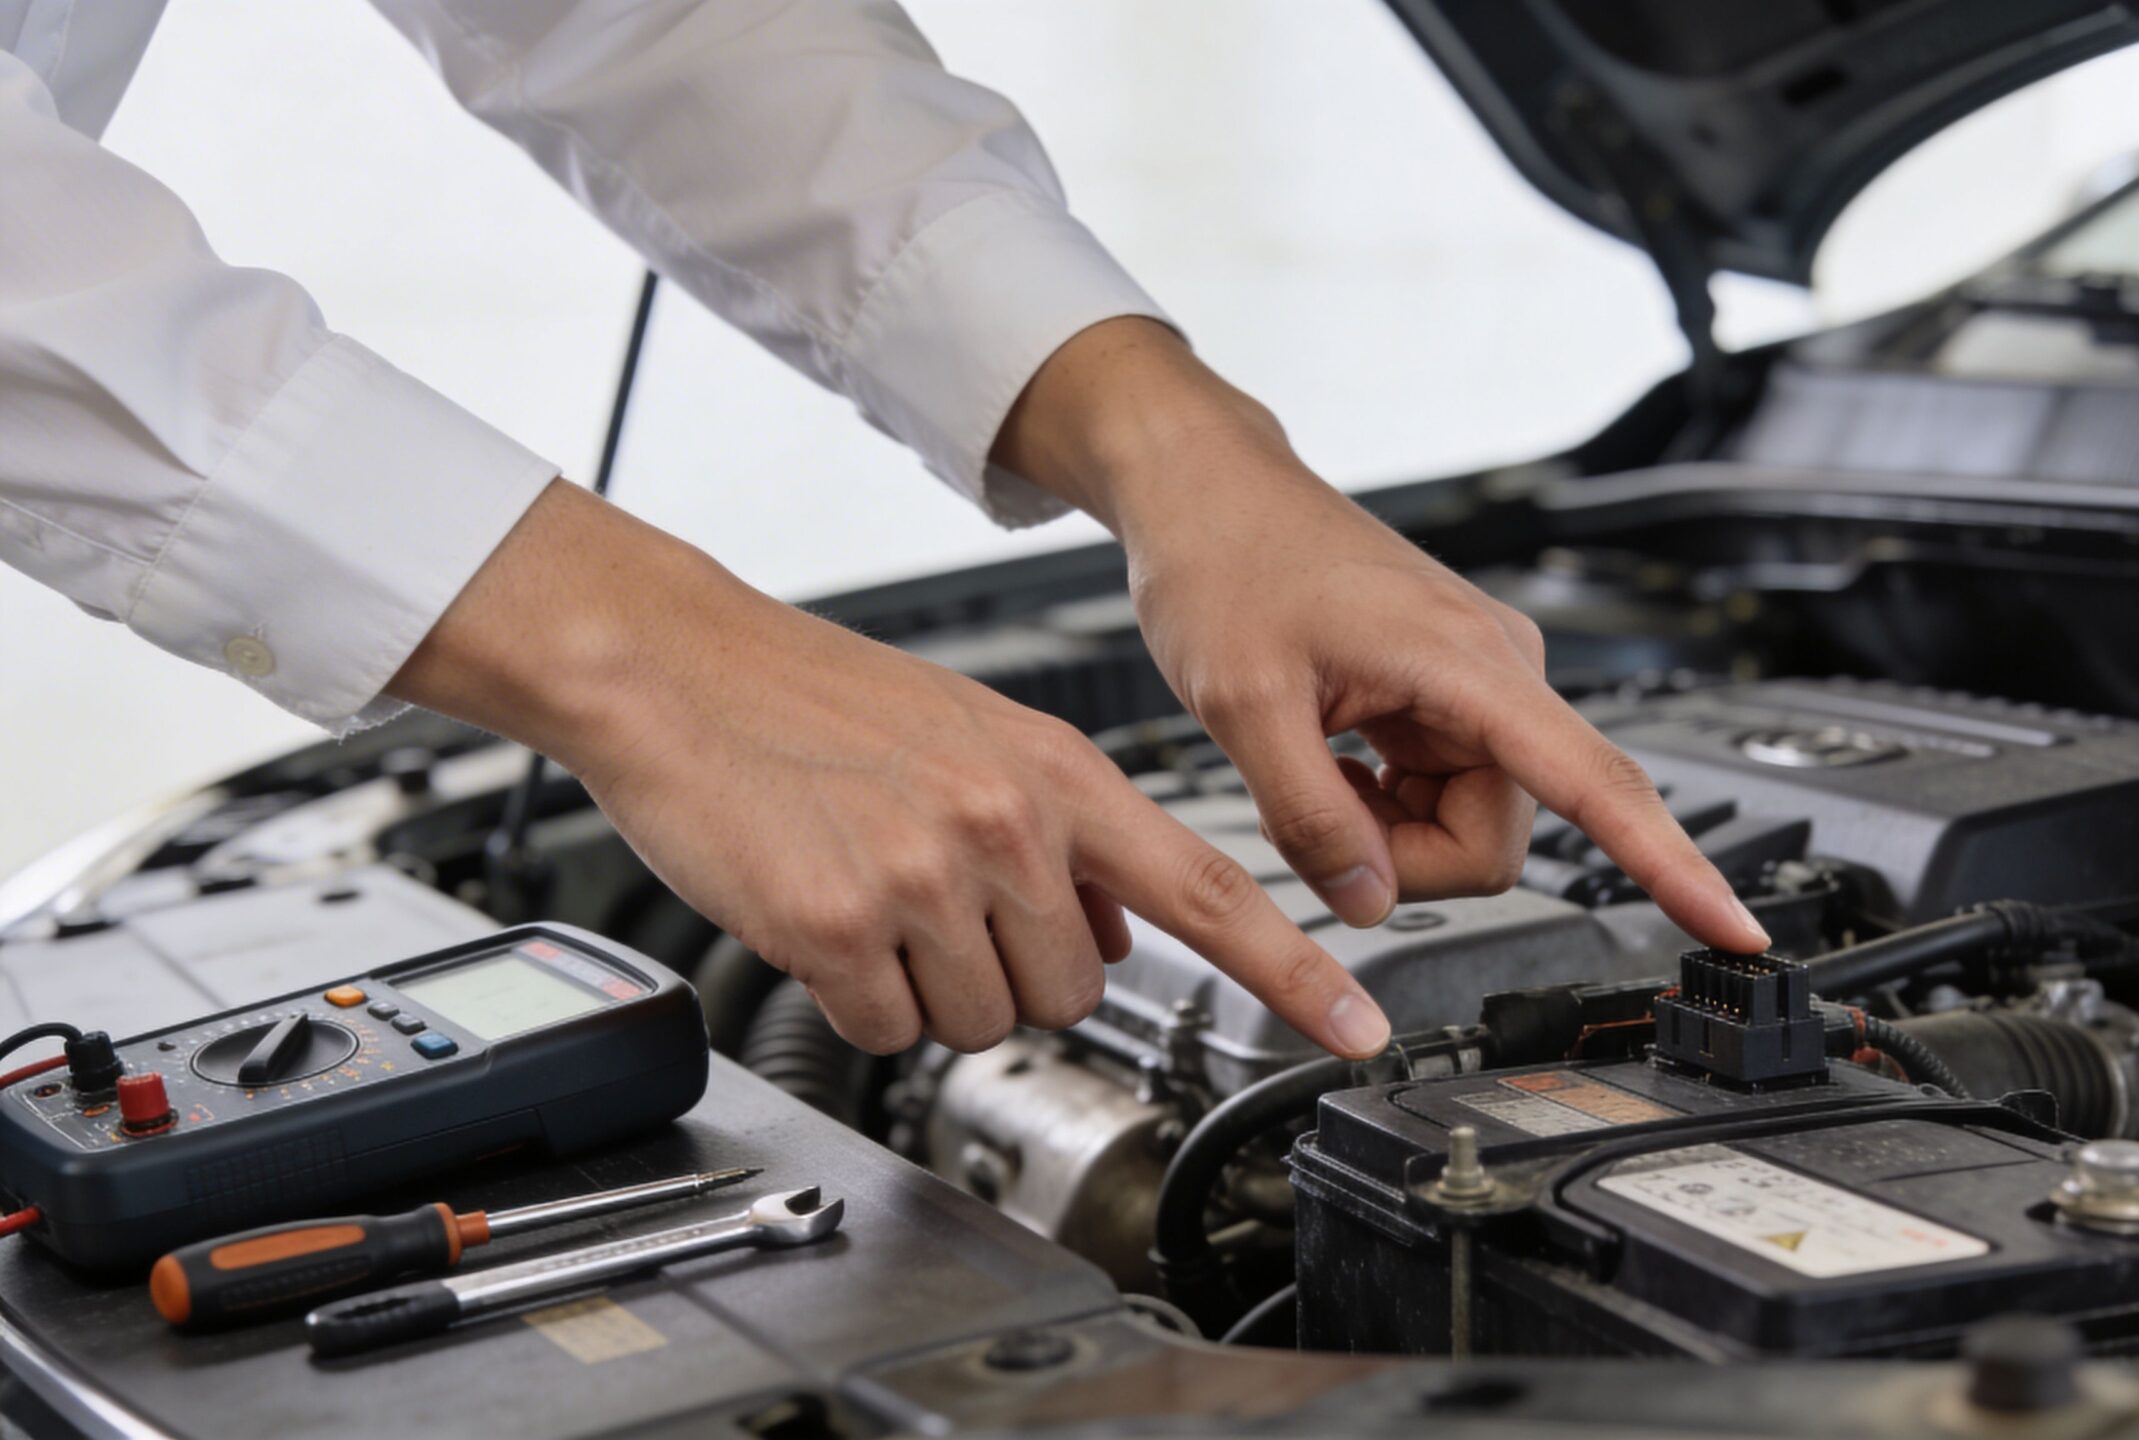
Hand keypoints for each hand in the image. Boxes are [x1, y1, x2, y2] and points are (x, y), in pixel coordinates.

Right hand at [390, 482, 1394, 1056]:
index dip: (1294, 973)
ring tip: (874, 890)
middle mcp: (1010, 824)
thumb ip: (1067, 835)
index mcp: (1060, 773)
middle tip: (937, 900)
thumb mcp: (981, 740)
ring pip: (980, 1021)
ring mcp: (927, 875)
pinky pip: (886, 1027)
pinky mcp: (840, 924)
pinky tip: (824, 915)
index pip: (1209, 889)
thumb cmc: (822, 702)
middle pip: (1071, 993)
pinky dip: (854, 996)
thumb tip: (1118, 936)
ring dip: (930, 986)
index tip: (1362, 1027)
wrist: (679, 665)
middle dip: (1012, 972)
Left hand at [996, 320, 1769, 949]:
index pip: (1598, 785)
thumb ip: (1310, 820)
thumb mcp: (1243, 705)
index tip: (1732, 928)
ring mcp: (1476, 689)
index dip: (1672, 867)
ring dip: (1382, 833)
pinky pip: (1436, 800)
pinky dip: (1377, 808)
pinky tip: (1329, 757)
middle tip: (1311, 808)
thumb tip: (1369, 900)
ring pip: (1463, 830)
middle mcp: (1497, 674)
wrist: (1209, 491)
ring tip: (1311, 766)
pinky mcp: (1448, 701)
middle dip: (1403, 858)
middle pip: (1496, 841)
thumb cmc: (1227, 560)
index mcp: (1473, 665)